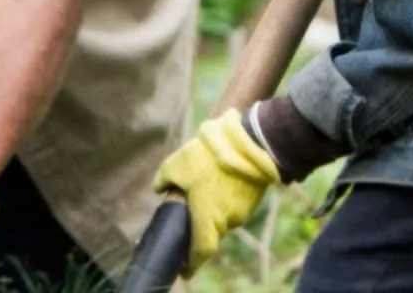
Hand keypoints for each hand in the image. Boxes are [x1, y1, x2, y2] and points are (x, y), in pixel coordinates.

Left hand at [152, 107, 280, 277]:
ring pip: (224, 217)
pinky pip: (235, 205)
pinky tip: (221, 179)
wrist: (250, 141)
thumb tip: (159, 189)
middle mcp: (227, 220)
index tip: (185, 270)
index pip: (201, 251)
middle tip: (191, 207)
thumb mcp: (176, 164)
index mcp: (207, 218)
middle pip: (211, 231)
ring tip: (207, 184)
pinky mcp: (253, 200)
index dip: (193, 264)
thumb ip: (164, 180)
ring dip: (214, 207)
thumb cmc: (209, 155)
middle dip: (200, 224)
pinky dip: (226, 198)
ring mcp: (243, 211)